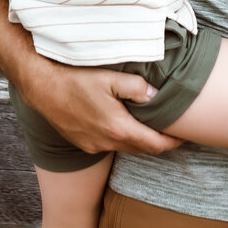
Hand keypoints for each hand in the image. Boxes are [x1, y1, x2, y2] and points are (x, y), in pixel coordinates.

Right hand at [20, 61, 181, 154]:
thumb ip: (138, 87)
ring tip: (150, 126)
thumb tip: (157, 96)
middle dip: (159, 142)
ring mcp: (93, 145)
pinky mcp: (82, 143)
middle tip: (172, 130)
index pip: (154, 145)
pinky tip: (123, 123)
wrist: (42, 86)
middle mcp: (106, 142)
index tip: (185, 136)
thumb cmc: (76, 79)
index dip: (172, 142)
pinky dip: (121, 138)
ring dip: (139, 140)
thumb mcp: (111, 77)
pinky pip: (108, 145)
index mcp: (118, 128)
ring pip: (125, 148)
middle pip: (141, 149)